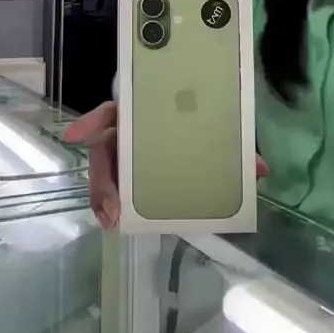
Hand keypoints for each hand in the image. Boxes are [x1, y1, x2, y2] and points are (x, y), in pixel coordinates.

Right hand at [64, 103, 267, 228]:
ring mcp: (125, 153)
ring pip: (105, 171)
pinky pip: (113, 188)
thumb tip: (259, 169)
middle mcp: (129, 130)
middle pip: (105, 149)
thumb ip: (236, 147)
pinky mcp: (128, 176)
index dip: (92, 121)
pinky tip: (112, 222)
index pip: (114, 110)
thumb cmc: (205, 124)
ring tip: (110, 220)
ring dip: (101, 196)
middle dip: (102, 178)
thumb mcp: (219, 132)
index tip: (74, 136)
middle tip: (110, 208)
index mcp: (146, 111)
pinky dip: (108, 203)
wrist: (206, 143)